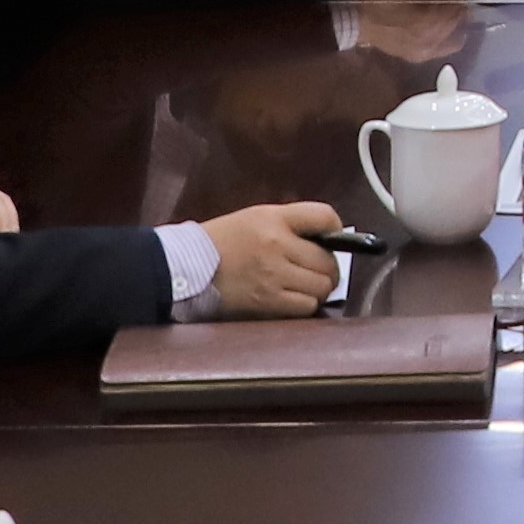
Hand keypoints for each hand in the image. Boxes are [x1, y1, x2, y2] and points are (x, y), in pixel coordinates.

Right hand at [199, 200, 347, 317]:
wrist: (186, 266)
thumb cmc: (223, 241)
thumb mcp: (257, 217)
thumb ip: (292, 224)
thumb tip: (329, 237)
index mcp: (275, 219)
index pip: (324, 217)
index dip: (336, 229)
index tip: (333, 238)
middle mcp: (277, 245)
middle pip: (329, 260)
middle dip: (328, 267)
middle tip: (317, 270)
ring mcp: (273, 276)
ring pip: (321, 286)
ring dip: (319, 288)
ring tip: (306, 286)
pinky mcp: (267, 302)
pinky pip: (305, 307)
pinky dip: (305, 305)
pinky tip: (294, 299)